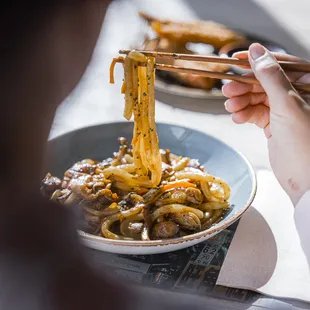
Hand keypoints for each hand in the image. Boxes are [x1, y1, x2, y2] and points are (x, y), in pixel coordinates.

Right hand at [222, 43, 309, 204]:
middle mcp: (297, 96)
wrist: (305, 179)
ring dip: (241, 101)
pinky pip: (255, 113)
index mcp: (308, 85)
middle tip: (227, 90)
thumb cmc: (304, 141)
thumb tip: (256, 51)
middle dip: (245, 86)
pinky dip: (244, 114)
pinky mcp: (274, 125)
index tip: (235, 59)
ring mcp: (285, 111)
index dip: (257, 61)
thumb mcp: (286, 104)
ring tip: (230, 106)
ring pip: (257, 98)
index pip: (280, 64)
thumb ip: (270, 76)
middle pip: (265, 82)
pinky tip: (237, 118)